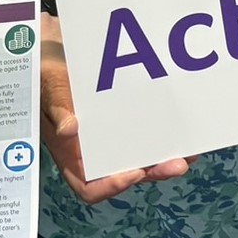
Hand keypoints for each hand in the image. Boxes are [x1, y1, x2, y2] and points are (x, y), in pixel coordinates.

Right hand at [39, 31, 189, 203]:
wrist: (55, 51)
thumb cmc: (48, 71)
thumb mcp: (49, 84)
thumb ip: (57, 106)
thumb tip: (69, 129)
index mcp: (69, 152)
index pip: (88, 185)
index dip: (111, 186)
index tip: (134, 173)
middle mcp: (92, 152)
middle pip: (123, 175)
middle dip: (152, 172)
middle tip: (177, 163)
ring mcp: (110, 139)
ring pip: (140, 159)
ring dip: (164, 159)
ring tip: (188, 151)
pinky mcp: (124, 122)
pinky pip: (145, 137)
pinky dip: (164, 138)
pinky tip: (182, 132)